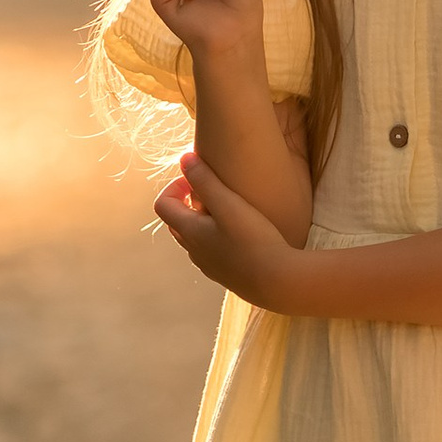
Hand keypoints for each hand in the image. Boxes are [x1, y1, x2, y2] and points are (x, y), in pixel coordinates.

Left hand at [154, 150, 303, 309]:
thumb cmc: (253, 240)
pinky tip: (240, 234)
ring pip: (194, 239)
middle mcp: (194, 251)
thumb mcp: (228, 203)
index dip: (174, 187)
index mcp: (190, 232)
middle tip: (210, 192)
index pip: (163, 206)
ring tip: (227, 211)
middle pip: (176, 222)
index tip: (196, 180)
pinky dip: (216, 238)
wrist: (278, 282)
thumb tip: (184, 158)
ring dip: (202, 222)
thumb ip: (205, 180)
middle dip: (186, 203)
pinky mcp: (226, 275)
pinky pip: (211, 252)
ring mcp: (209, 266)